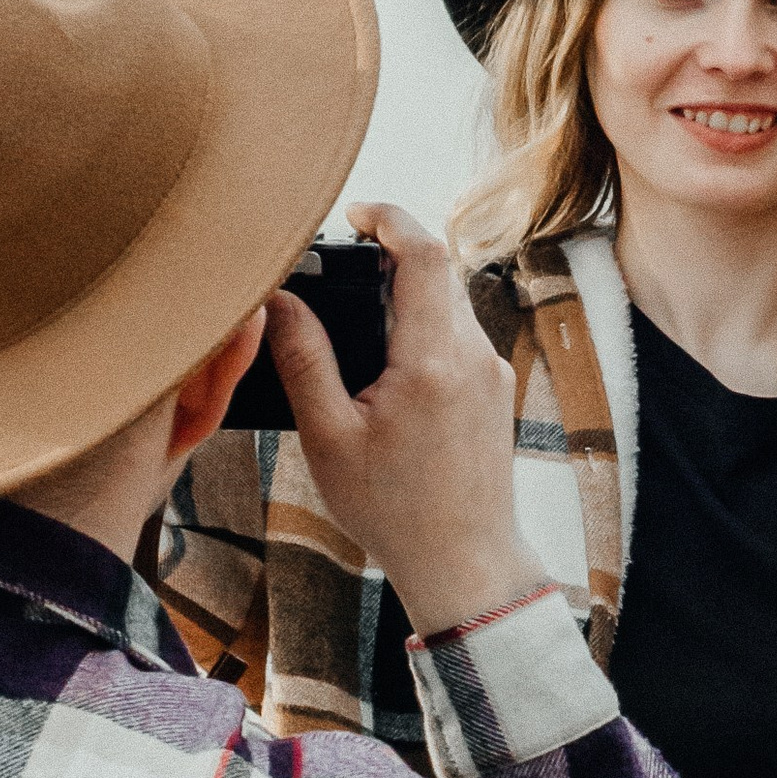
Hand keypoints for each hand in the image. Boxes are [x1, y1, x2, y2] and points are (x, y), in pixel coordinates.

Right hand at [265, 202, 542, 638]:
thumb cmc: (393, 511)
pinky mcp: (497, 391)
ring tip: (360, 320)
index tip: (354, 214)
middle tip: (343, 267)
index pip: (423, 252)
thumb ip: (303, 359)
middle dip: (391, 257)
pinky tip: (389, 366)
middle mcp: (474, 356)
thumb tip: (280, 300)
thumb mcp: (330, 437)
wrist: (465, 563)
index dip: (388, 217)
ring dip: (408, 296)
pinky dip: (425, 329)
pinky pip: (460, 336)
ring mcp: (493, 373)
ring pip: (450, 303)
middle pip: (438, 271)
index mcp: (432, 360)